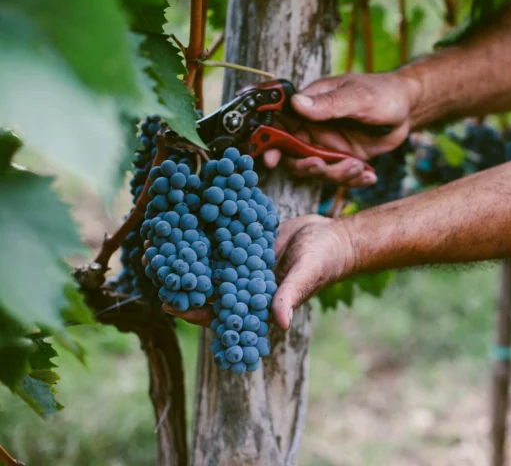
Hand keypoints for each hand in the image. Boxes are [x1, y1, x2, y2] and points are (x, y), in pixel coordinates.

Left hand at [165, 214, 355, 329]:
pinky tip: (182, 210)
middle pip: (202, 284)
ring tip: (157, 233)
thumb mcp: (307, 276)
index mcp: (253, 303)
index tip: (167, 302)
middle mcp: (241, 284)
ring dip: (183, 247)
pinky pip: (218, 234)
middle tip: (150, 259)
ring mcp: (240, 261)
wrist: (335, 236)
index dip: (191, 309)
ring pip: (205, 257)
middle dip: (176, 274)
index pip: (216, 312)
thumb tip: (282, 324)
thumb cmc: (326, 262)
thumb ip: (290, 296)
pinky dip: (201, 224)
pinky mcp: (243, 240)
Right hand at [263, 72, 420, 186]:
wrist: (407, 107)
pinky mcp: (344, 158)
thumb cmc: (383, 92)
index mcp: (311, 105)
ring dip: (336, 174)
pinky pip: (340, 176)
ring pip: (318, 170)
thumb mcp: (358, 97)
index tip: (272, 159)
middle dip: (307, 166)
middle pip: (295, 155)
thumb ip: (329, 103)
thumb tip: (296, 104)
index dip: (272, 143)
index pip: (281, 124)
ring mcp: (329, 145)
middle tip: (322, 165)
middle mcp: (315, 127)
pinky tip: (369, 176)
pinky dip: (353, 180)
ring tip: (358, 166)